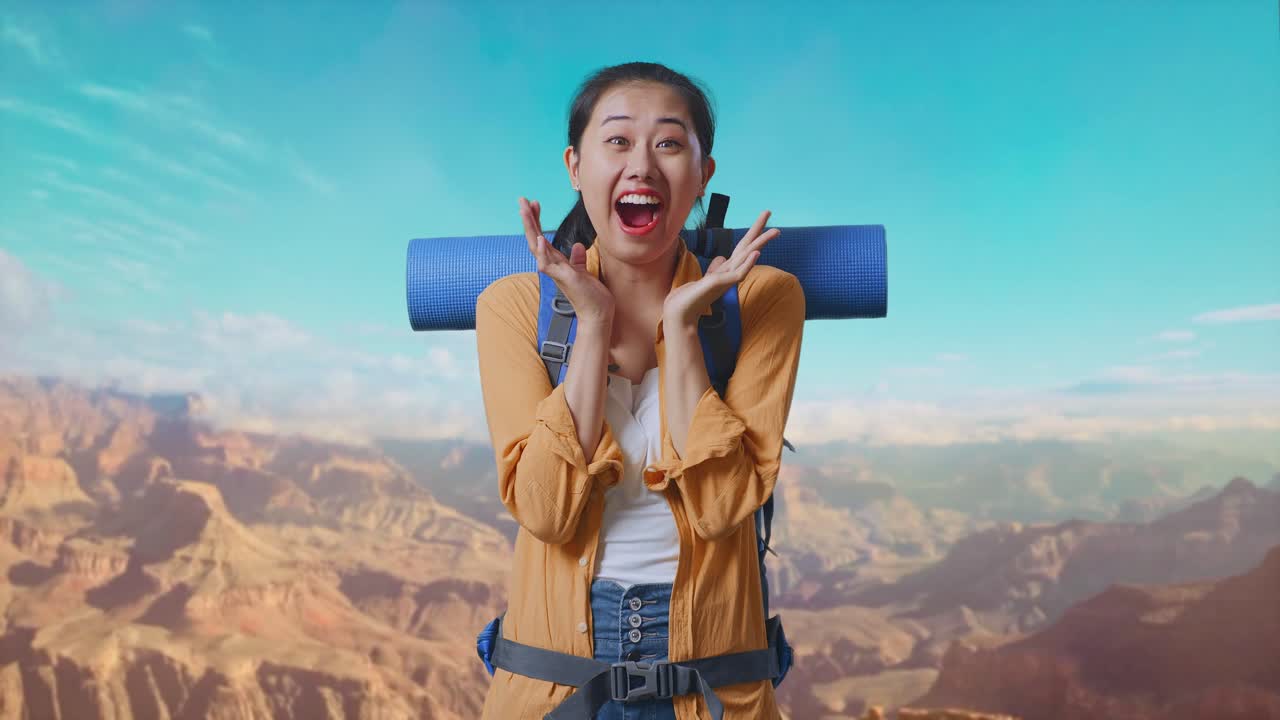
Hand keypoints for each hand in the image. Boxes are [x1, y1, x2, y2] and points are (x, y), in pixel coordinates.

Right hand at [520, 197, 615, 325]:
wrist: (598, 313)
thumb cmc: (591, 295)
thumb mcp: (584, 271)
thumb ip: (577, 259)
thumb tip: (576, 246)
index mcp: (557, 262)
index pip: (542, 237)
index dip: (538, 221)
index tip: (535, 204)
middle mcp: (552, 266)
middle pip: (535, 238)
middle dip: (529, 219)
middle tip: (522, 200)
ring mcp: (556, 272)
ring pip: (537, 247)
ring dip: (531, 228)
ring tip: (524, 210)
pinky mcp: (563, 278)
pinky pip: (547, 264)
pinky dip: (542, 251)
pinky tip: (540, 238)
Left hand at [663, 209, 778, 327]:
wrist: (680, 313)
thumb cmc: (690, 297)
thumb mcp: (706, 277)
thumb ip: (716, 267)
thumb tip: (722, 257)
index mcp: (727, 270)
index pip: (742, 247)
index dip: (751, 233)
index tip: (761, 218)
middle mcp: (730, 273)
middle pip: (747, 247)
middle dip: (758, 230)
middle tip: (768, 211)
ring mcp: (728, 279)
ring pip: (748, 257)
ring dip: (760, 243)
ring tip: (774, 231)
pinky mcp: (722, 285)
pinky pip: (740, 273)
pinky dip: (748, 263)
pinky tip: (756, 252)